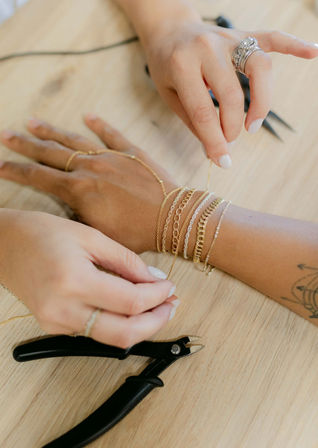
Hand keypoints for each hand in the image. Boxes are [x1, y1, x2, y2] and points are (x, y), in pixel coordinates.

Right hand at [0, 116, 178, 252]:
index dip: (17, 171)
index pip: (39, 177)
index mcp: (79, 190)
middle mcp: (90, 168)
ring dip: (52, 131)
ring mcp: (111, 157)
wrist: (173, 218)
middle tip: (7, 135)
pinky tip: (88, 115)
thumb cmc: (137, 233)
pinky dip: (99, 124)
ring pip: (75, 139)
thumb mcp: (99, 234)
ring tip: (33, 122)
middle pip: (50, 152)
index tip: (1, 165)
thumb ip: (78, 219)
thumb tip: (66, 210)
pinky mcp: (132, 152)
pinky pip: (112, 134)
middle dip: (26, 145)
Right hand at [0, 209, 176, 346]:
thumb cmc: (43, 233)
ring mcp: (57, 323)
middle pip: (125, 335)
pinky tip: (129, 308)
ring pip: (112, 340)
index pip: (131, 302)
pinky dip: (118, 324)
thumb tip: (155, 280)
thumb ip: (126, 261)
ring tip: (157, 308)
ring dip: (140, 326)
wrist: (4, 246)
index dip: (158, 297)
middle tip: (172, 306)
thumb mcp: (91, 236)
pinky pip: (95, 333)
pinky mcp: (54, 328)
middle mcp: (64, 310)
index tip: (170, 287)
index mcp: (74, 281)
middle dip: (156, 322)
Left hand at [142, 17, 317, 165]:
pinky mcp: (242, 34)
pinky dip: (294, 46)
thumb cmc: (167, 67)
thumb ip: (194, 122)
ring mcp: (228, 38)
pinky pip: (272, 38)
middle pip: (231, 94)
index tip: (223, 162)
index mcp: (182, 65)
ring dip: (261, 101)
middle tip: (229, 142)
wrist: (168, 29)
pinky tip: (312, 53)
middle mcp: (207, 48)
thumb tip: (216, 152)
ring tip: (253, 125)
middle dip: (232, 127)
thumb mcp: (170, 96)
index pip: (203, 112)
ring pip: (259, 67)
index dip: (215, 142)